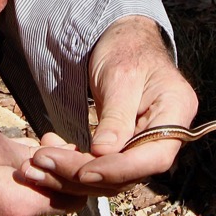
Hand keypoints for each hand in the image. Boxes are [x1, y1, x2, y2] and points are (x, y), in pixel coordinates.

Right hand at [0, 116, 84, 215]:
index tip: (54, 143)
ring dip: (25, 183)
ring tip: (7, 152)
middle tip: (35, 141)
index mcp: (17, 207)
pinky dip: (4, 193)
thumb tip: (56, 158)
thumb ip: (30, 157)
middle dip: (49, 173)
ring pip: (23, 208)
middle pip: (47, 204)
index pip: (72, 199)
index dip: (71, 169)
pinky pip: (1, 214)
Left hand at [19, 16, 197, 196]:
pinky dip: (75, 163)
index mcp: (177, 110)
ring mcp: (147, 143)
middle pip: (131, 171)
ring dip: (73, 173)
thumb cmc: (126, 48)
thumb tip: (103, 154)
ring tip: (39, 160)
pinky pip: (104, 164)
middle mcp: (168, 133)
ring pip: (113, 175)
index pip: (155, 156)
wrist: (122, 39)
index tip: (84, 172)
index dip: (120, 169)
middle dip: (86, 173)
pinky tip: (50, 153)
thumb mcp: (120, 76)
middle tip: (44, 162)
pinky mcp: (126, 147)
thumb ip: (116, 116)